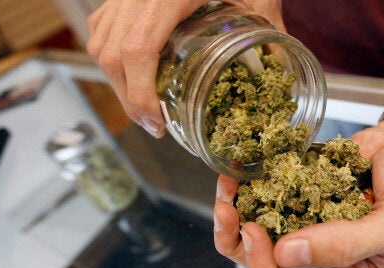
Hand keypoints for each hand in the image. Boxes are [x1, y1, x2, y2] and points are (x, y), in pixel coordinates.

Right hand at [86, 0, 284, 137]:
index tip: (155, 121)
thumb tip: (283, 68)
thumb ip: (270, 27)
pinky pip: (101, 28)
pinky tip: (129, 73)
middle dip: (128, 97)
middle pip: (112, 54)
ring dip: (116, 81)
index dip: (139, 93)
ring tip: (142, 106)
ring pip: (100, 43)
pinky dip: (109, 56)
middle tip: (152, 125)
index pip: (138, 50)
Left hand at [214, 119, 383, 267]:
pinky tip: (235, 177)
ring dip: (234, 219)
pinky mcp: (294, 198)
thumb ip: (348, 245)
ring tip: (225, 194)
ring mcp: (305, 227)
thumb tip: (288, 254)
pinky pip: (262, 204)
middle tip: (230, 213)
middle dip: (242, 245)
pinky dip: (244, 192)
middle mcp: (321, 258)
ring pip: (257, 238)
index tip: (255, 234)